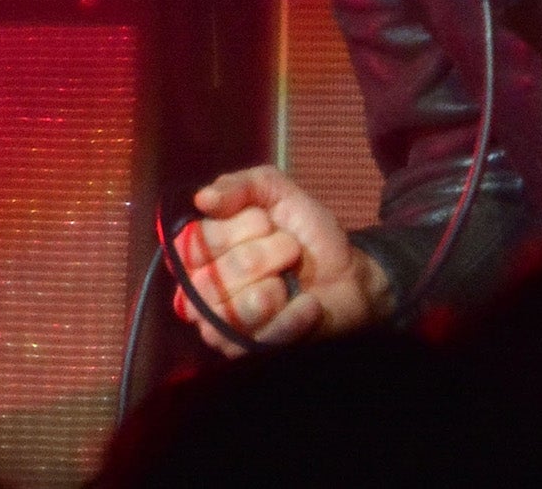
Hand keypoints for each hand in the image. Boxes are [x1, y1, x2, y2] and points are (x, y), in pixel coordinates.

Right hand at [171, 165, 393, 355]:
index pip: (192, 244)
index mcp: (198, 255)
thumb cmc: (306, 234)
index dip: (234, 229)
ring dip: (277, 285)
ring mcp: (222, 330)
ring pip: (234, 311)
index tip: (266, 222)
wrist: (349, 273)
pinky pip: (264, 337)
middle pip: (214, 278)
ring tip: (293, 278)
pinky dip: (295, 315)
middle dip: (265, 254)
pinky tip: (309, 304)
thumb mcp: (277, 194)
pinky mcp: (250, 354)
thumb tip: (202, 199)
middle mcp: (200, 294)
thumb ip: (240, 186)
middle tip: (289, 250)